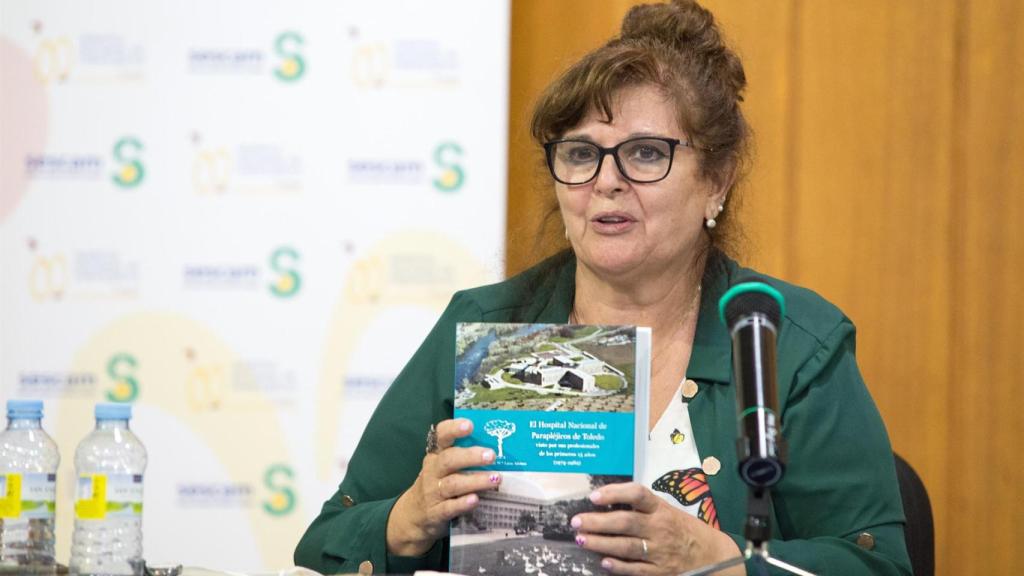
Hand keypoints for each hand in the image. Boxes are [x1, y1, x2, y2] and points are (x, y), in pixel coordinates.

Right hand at [386, 418, 501, 555]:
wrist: (413, 516)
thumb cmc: (437, 485)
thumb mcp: (443, 468)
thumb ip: (463, 457)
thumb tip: (497, 447)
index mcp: (436, 455)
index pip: (440, 436)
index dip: (453, 429)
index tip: (469, 425)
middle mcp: (432, 471)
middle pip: (449, 460)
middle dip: (471, 456)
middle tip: (491, 455)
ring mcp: (432, 492)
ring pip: (453, 484)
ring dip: (475, 480)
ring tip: (495, 478)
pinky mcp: (435, 513)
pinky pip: (449, 507)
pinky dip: (462, 504)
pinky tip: (476, 500)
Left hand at [571, 482, 743, 575]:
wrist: (713, 556)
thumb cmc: (684, 530)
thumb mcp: (668, 511)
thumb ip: (643, 508)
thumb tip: (606, 502)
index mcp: (661, 509)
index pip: (638, 495)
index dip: (614, 493)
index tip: (594, 496)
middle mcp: (660, 529)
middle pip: (625, 522)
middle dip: (598, 522)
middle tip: (577, 521)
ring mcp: (660, 552)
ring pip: (626, 546)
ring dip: (601, 543)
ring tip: (582, 540)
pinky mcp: (660, 572)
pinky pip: (635, 570)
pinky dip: (618, 566)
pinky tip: (603, 562)